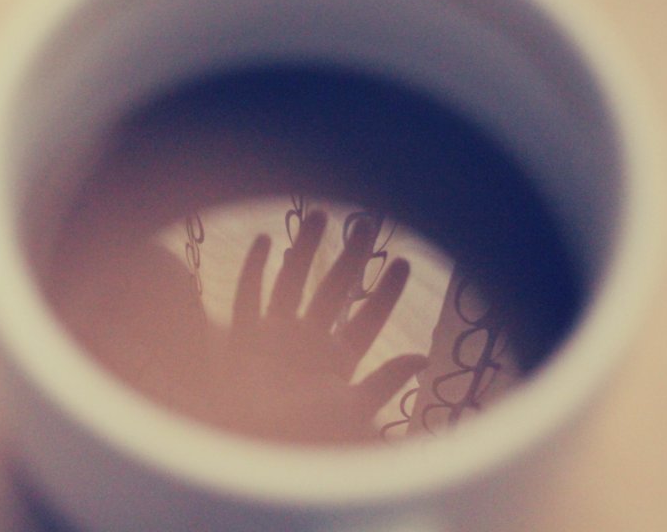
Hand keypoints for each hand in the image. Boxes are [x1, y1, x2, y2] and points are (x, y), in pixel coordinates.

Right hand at [205, 209, 427, 443]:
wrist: (250, 452)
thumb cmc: (302, 436)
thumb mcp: (352, 408)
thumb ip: (385, 382)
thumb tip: (422, 357)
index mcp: (337, 359)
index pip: (368, 318)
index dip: (386, 292)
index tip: (403, 262)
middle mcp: (308, 341)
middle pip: (333, 290)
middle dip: (350, 258)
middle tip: (365, 225)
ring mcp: (275, 335)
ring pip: (293, 281)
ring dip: (304, 249)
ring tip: (318, 215)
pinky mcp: (245, 337)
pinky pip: (248, 295)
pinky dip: (254, 269)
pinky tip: (264, 241)